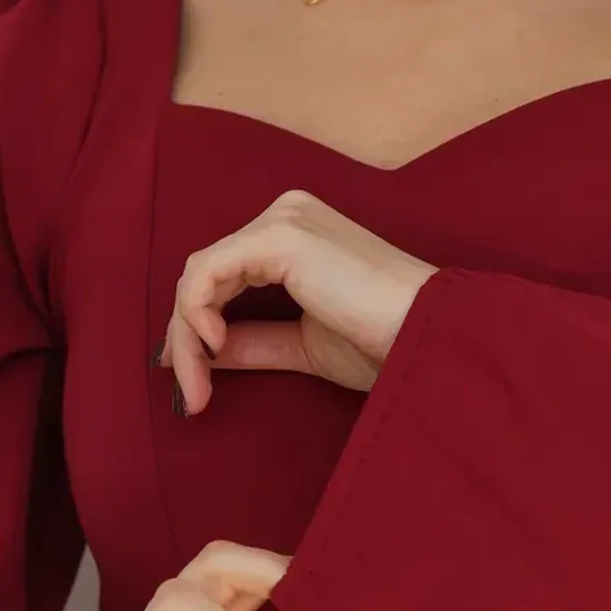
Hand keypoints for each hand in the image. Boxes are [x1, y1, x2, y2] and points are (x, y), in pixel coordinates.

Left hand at [159, 189, 437, 414]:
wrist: (424, 338)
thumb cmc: (383, 343)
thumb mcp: (303, 346)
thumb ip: (255, 341)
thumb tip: (204, 353)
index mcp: (296, 237)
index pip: (224, 276)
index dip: (196, 329)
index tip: (191, 380)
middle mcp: (286, 216)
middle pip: (207, 274)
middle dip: (186, 338)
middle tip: (189, 394)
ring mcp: (283, 220)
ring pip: (201, 275)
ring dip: (187, 337)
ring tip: (197, 387)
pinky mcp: (280, 236)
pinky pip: (209, 272)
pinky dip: (197, 315)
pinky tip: (214, 349)